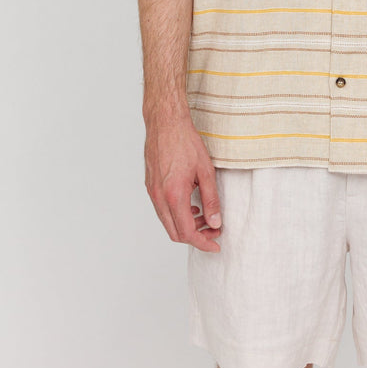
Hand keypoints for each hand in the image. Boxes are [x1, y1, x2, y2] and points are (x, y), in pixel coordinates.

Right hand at [144, 110, 221, 252]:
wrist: (165, 123)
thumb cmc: (185, 142)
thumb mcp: (206, 171)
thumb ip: (211, 199)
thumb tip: (215, 222)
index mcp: (173, 195)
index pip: (187, 232)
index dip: (203, 243)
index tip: (215, 244)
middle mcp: (159, 197)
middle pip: (175, 233)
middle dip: (196, 237)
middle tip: (214, 231)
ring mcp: (152, 193)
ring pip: (167, 223)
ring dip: (185, 226)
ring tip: (204, 217)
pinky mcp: (150, 187)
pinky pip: (162, 211)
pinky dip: (176, 215)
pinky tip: (191, 206)